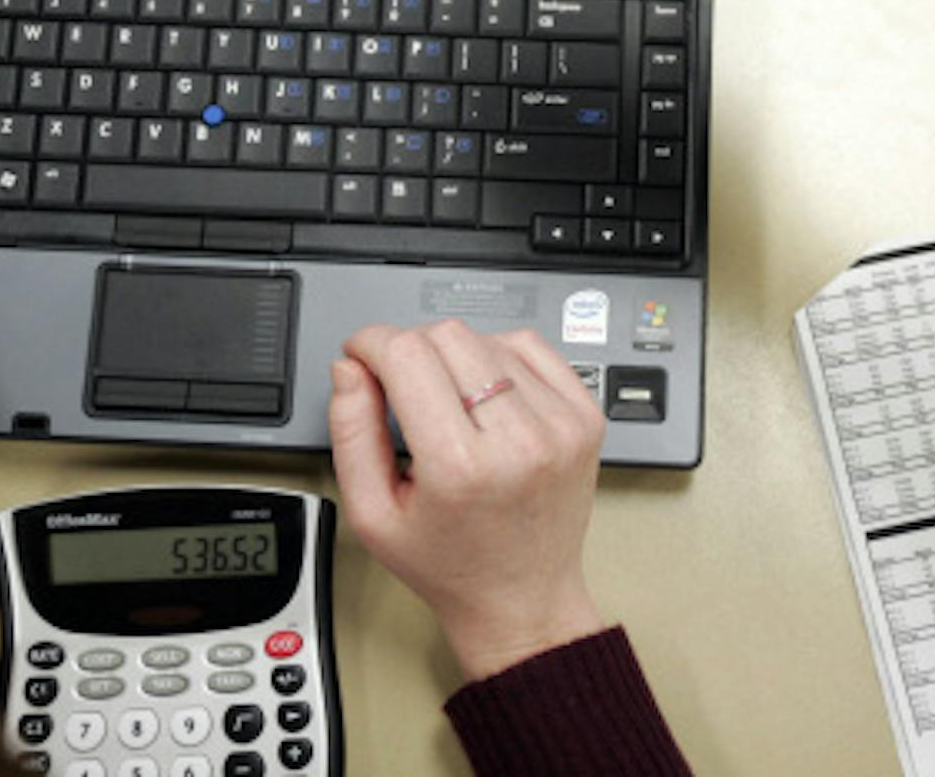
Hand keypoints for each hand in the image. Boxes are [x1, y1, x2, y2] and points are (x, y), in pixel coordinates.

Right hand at [328, 321, 608, 680]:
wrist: (523, 600)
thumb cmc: (450, 566)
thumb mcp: (372, 515)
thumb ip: (351, 433)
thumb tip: (350, 367)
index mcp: (459, 467)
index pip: (406, 354)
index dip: (370, 343)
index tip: (361, 355)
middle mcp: (518, 440)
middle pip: (446, 335)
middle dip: (409, 348)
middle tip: (399, 385)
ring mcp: (559, 426)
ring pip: (488, 336)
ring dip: (454, 353)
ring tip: (446, 401)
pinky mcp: (584, 418)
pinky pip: (533, 348)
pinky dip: (499, 356)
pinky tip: (485, 391)